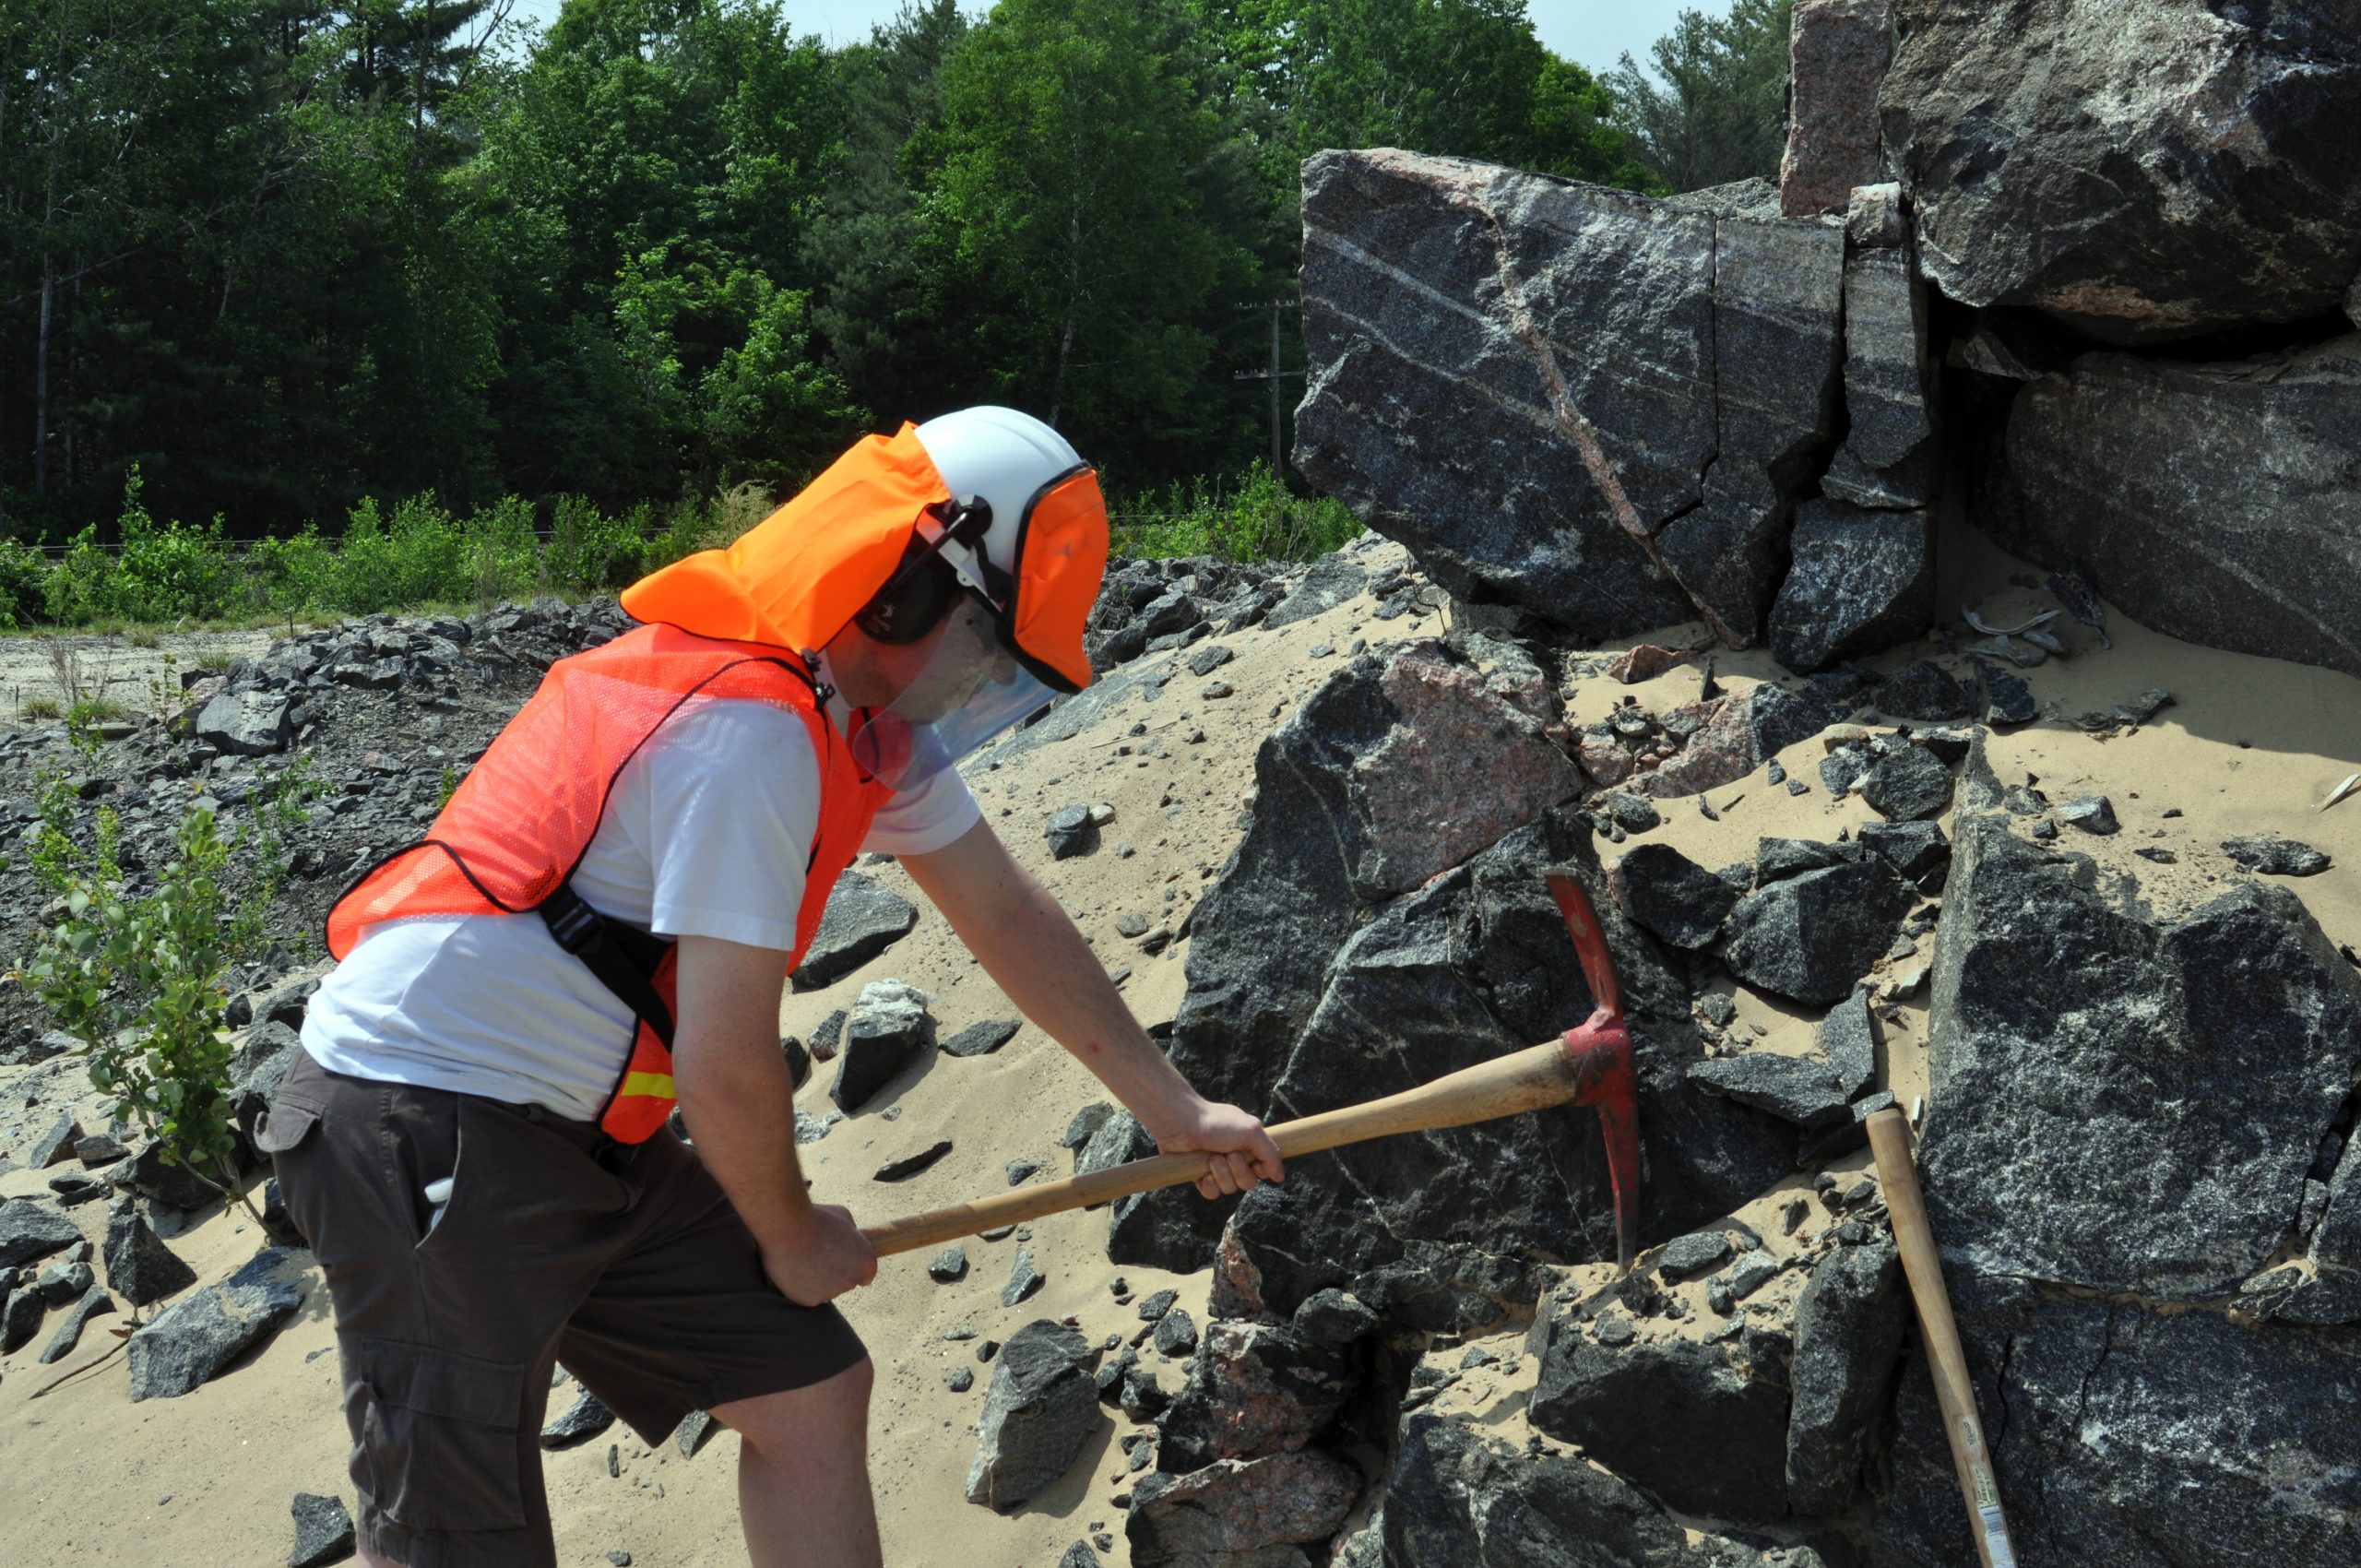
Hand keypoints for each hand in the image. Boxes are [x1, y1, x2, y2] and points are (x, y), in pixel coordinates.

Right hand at [761, 1204, 877, 1306]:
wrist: (788, 1227)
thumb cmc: (816, 1218)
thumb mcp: (844, 1218)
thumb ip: (851, 1233)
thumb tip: (849, 1239)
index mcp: (866, 1263)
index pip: (865, 1275)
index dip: (852, 1265)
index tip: (840, 1258)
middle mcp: (851, 1282)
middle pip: (845, 1283)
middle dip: (835, 1272)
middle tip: (818, 1254)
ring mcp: (831, 1293)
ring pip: (826, 1290)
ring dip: (818, 1279)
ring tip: (803, 1258)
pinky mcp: (809, 1300)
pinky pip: (808, 1294)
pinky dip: (802, 1285)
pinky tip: (795, 1268)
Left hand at [1156, 1097, 1284, 1200]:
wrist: (1181, 1123)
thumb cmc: (1216, 1122)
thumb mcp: (1251, 1132)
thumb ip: (1270, 1154)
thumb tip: (1280, 1178)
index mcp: (1248, 1146)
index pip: (1264, 1170)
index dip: (1261, 1170)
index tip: (1255, 1162)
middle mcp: (1234, 1158)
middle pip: (1248, 1182)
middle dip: (1239, 1170)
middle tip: (1229, 1153)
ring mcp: (1216, 1168)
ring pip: (1230, 1189)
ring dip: (1222, 1173)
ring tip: (1211, 1157)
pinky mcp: (1199, 1177)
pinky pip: (1212, 1194)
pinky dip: (1209, 1184)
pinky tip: (1203, 1172)